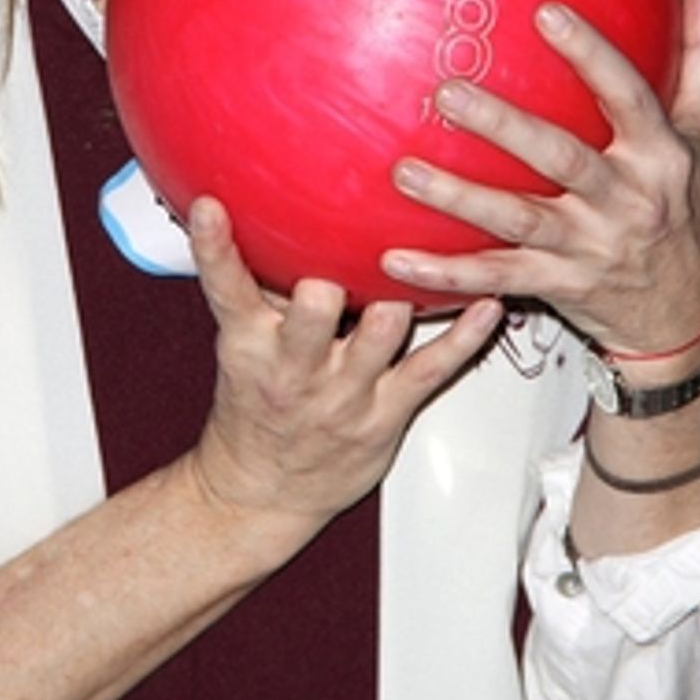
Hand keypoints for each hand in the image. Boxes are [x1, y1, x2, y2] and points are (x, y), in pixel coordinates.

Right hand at [186, 195, 502, 541]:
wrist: (262, 492)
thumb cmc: (255, 411)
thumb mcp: (241, 349)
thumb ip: (257, 291)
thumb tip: (267, 218)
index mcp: (249, 344)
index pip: (226, 289)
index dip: (216, 248)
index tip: (211, 207)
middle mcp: (295, 368)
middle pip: (313, 313)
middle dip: (329, 282)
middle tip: (343, 251)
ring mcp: (344, 392)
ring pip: (382, 334)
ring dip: (400, 298)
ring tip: (429, 259)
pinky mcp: (386, 413)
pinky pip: (434, 368)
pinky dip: (467, 336)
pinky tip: (487, 305)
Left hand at [380, 0, 699, 352]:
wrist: (685, 315)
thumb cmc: (688, 205)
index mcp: (661, 154)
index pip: (627, 96)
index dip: (591, 55)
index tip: (546, 12)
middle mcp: (626, 200)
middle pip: (561, 157)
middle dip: (503, 126)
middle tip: (446, 91)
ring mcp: (589, 247)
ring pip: (516, 220)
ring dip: (457, 198)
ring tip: (401, 171)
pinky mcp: (558, 286)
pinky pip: (494, 278)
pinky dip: (444, 274)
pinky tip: (393, 257)